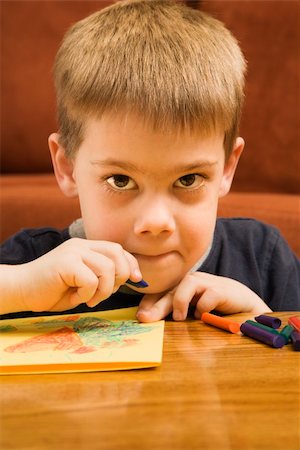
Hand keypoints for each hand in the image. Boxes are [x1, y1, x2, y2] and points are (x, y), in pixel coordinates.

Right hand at [12, 238, 141, 312]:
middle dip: (120, 277)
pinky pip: (91, 280)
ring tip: (88, 298)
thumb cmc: (51, 290)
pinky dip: (87, 294)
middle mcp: (81, 246)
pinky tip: (75, 297)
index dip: (130, 264)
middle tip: (104, 293)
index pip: (118, 249)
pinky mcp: (66, 262)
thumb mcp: (83, 283)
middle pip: (117, 254)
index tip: (136, 279)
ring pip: (107, 268)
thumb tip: (131, 278)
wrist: (20, 290)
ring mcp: (73, 252)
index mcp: (86, 248)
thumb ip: (103, 277)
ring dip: (103, 290)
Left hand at [136, 272, 270, 321]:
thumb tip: (150, 320)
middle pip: (171, 291)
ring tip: (179, 318)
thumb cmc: (214, 306)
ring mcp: (207, 283)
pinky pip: (209, 295)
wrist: (243, 302)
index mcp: (182, 288)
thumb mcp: (192, 310)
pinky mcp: (222, 290)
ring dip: (180, 300)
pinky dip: (204, 306)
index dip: (148, 302)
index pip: (161, 292)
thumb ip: (175, 312)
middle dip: (156, 306)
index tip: (140, 316)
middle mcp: (192, 282)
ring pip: (188, 283)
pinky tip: (203, 316)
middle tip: (145, 319)